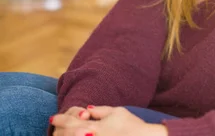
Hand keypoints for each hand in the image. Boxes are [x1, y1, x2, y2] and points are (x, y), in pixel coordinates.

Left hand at [53, 106, 167, 135]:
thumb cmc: (132, 126)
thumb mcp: (118, 112)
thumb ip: (100, 110)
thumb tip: (87, 109)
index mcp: (92, 126)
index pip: (69, 122)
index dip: (59, 119)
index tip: (53, 118)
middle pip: (65, 135)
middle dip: (58, 131)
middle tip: (55, 129)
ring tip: (62, 134)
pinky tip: (79, 135)